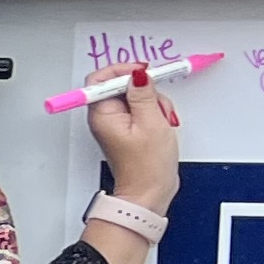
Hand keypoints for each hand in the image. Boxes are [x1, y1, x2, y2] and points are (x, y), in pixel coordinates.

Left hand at [85, 76, 183, 206]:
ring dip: (154, 103)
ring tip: (162, 121)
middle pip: (122, 86)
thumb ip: (144, 95)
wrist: (149, 193)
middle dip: (145, 91)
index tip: (144, 72)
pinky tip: (162, 125)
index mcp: (101, 114)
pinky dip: (155, 113)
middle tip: (157, 105)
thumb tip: (138, 74)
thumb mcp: (151, 123)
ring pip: (136, 97)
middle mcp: (104, 117)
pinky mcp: (128, 129)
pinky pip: (142, 110)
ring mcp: (116, 123)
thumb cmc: (146, 166)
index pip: (101, 79)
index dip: (123, 71)